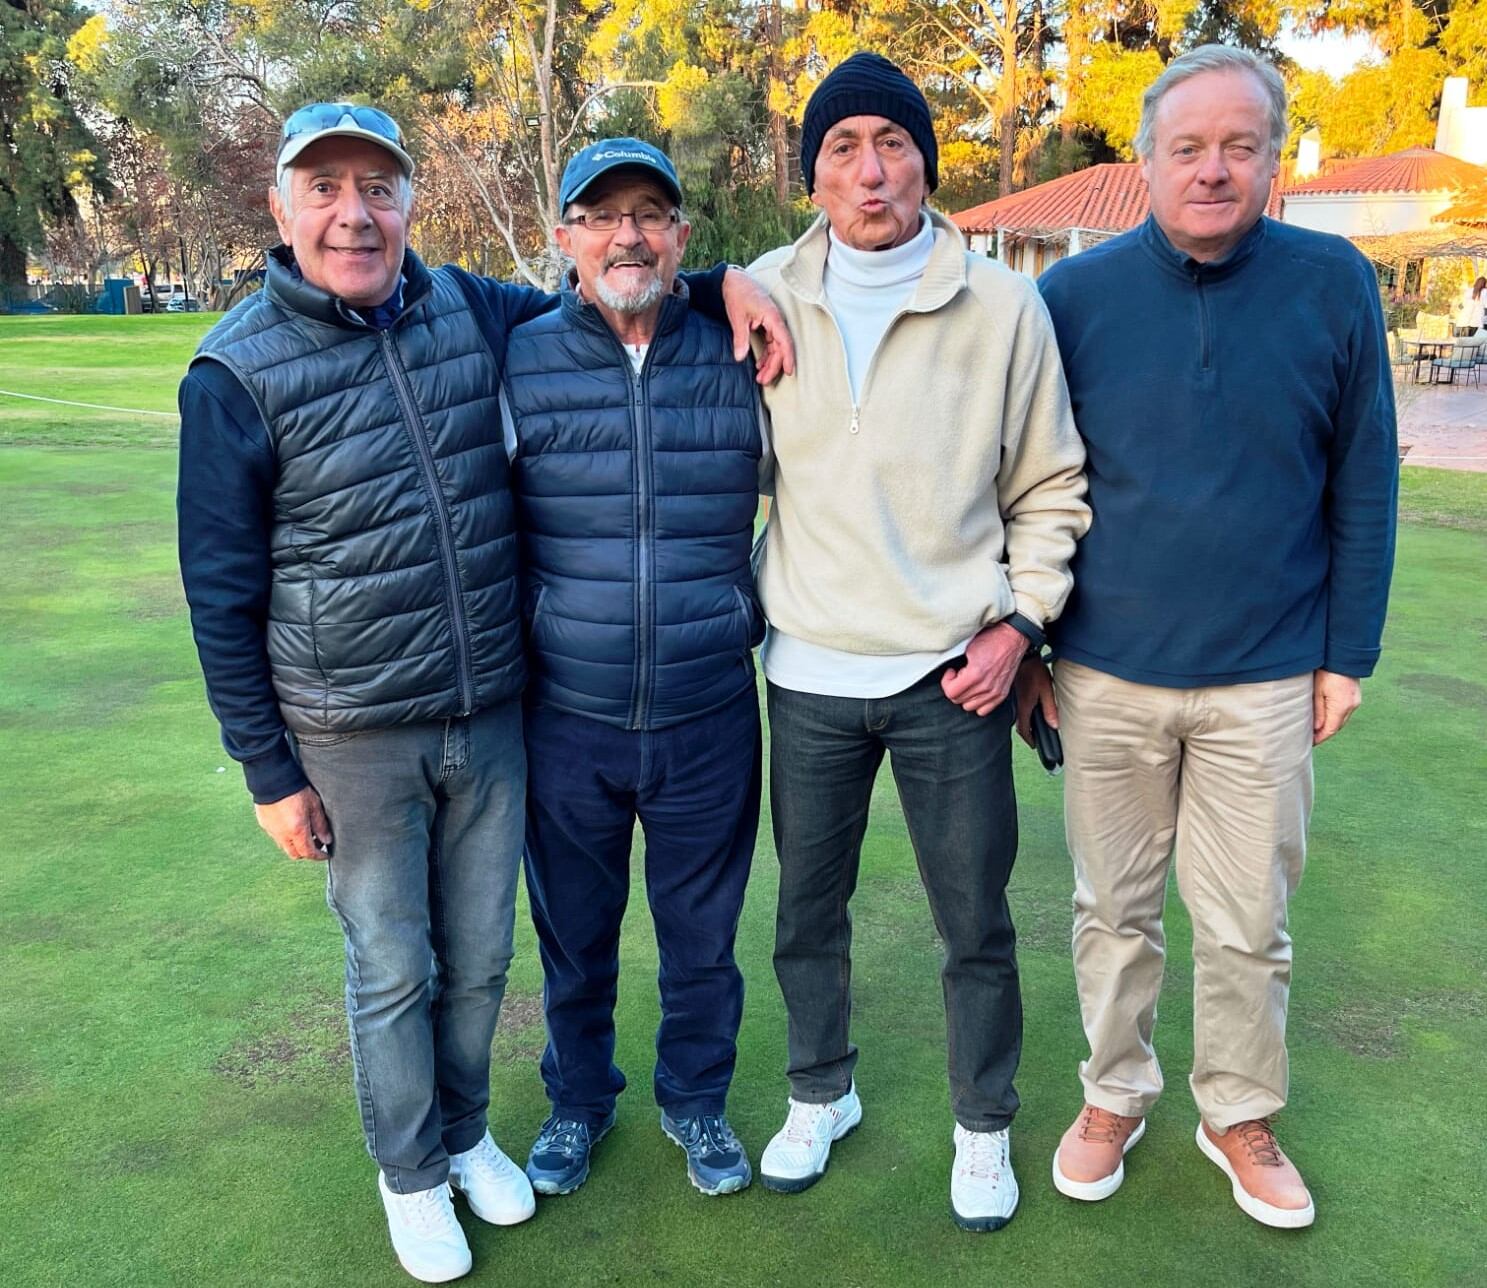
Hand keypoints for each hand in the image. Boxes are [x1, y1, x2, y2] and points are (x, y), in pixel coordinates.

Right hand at [255, 786, 333, 860]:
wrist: (272, 779)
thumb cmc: (295, 790)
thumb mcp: (314, 806)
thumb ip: (321, 825)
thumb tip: (326, 840)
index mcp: (297, 831)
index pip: (308, 853)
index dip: (318, 856)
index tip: (325, 854)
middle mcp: (282, 835)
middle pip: (295, 854)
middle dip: (306, 853)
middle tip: (316, 844)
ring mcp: (271, 830)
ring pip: (284, 846)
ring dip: (295, 845)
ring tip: (305, 833)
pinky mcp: (264, 824)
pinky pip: (276, 836)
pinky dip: (285, 836)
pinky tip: (292, 825)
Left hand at [722, 267, 794, 384]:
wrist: (733, 281)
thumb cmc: (738, 294)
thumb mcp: (738, 317)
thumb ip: (740, 338)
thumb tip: (740, 357)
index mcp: (772, 317)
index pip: (784, 341)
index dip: (787, 357)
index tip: (788, 371)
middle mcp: (775, 321)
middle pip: (780, 348)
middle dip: (774, 366)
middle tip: (763, 381)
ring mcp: (772, 324)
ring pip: (776, 348)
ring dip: (770, 363)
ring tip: (760, 377)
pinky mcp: (767, 325)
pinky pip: (771, 344)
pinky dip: (766, 355)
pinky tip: (759, 365)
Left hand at [941, 622, 1028, 716]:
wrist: (1012, 638)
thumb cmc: (991, 640)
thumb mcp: (967, 648)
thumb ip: (957, 666)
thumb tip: (950, 675)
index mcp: (975, 675)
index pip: (951, 692)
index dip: (946, 682)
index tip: (951, 673)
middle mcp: (986, 687)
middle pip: (959, 700)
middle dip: (955, 687)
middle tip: (960, 675)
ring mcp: (995, 692)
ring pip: (969, 707)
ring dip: (965, 696)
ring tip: (969, 682)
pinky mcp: (1002, 694)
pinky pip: (984, 710)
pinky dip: (978, 703)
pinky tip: (977, 690)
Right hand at [1013, 654, 1057, 746]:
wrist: (1020, 654)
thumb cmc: (1034, 669)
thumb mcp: (1047, 689)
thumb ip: (1050, 708)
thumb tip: (1054, 725)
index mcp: (1024, 706)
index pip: (1024, 730)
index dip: (1030, 739)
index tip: (1034, 744)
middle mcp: (1014, 705)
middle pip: (1017, 725)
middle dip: (1025, 733)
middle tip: (1033, 736)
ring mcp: (1009, 700)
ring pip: (1013, 716)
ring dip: (1021, 722)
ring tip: (1030, 724)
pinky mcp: (1008, 693)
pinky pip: (1011, 708)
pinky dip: (1017, 712)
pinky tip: (1023, 709)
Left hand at [1313, 669, 1361, 744]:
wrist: (1342, 655)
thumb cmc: (1327, 671)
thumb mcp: (1317, 691)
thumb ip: (1318, 711)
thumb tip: (1317, 728)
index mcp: (1341, 706)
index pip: (1330, 729)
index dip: (1320, 738)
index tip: (1310, 743)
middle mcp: (1352, 705)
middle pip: (1337, 726)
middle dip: (1324, 733)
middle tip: (1310, 737)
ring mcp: (1355, 700)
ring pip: (1341, 719)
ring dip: (1330, 724)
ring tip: (1315, 728)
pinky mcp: (1355, 695)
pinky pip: (1345, 711)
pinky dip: (1335, 716)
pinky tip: (1326, 715)